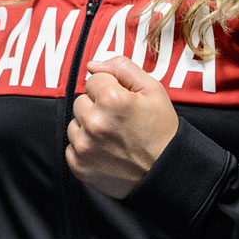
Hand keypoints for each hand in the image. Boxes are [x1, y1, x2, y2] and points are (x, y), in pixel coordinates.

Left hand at [66, 56, 178, 198]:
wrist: (166, 173)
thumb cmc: (161, 131)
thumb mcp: (153, 90)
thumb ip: (122, 67)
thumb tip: (93, 64)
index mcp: (111, 99)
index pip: (94, 79)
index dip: (112, 89)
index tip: (124, 104)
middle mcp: (94, 122)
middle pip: (82, 100)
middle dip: (98, 107)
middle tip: (120, 122)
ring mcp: (84, 146)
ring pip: (75, 123)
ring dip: (89, 127)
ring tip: (114, 137)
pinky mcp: (79, 166)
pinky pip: (71, 146)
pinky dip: (86, 148)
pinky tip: (106, 151)